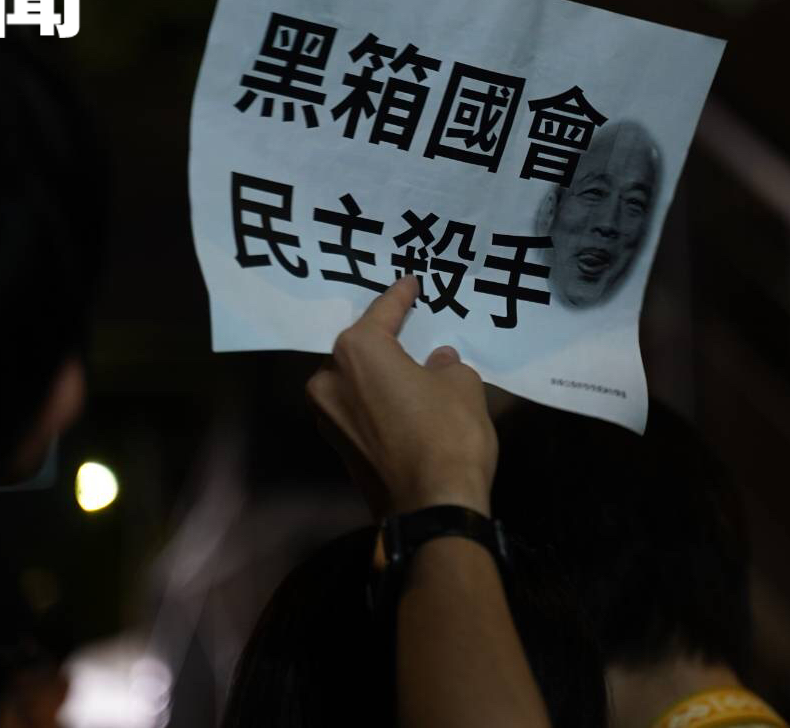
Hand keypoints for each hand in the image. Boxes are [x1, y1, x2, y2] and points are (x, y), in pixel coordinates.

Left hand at [307, 276, 496, 515]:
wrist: (431, 506)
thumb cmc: (448, 432)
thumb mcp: (462, 385)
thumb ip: (446, 365)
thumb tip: (436, 362)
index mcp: (357, 351)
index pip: (383, 312)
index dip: (401, 296)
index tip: (411, 282)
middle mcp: (329, 379)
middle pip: (359, 347)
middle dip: (384, 338)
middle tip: (409, 326)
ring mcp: (327, 416)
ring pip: (354, 380)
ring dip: (379, 372)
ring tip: (408, 364)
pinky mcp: (336, 446)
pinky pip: (357, 407)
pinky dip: (376, 399)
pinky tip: (402, 398)